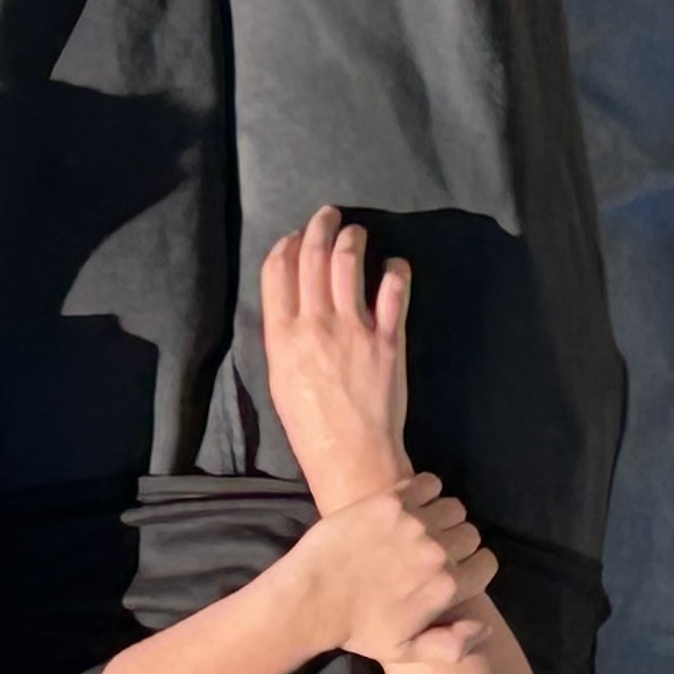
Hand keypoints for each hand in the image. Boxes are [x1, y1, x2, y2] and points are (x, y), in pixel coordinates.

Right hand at [259, 206, 414, 509]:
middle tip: (328, 215)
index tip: (294, 236)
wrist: (352, 458)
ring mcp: (354, 329)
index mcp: (282, 336)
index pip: (278, 271)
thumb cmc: (311, 428)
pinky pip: (394, 291)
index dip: (286, 245)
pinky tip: (394, 266)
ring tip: (355, 233)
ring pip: (348, 262)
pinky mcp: (388, 339)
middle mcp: (315, 324)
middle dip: (319, 227)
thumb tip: (294, 302)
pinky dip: (395, 271)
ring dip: (352, 238)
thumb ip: (285, 336)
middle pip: (312, 256)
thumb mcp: (281, 380)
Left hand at [288, 474, 495, 669]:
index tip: (454, 572)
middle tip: (432, 552)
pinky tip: (410, 507)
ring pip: (453, 507)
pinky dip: (426, 491)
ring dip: (443, 517)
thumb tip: (485, 626)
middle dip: (458, 543)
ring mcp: (414, 522)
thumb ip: (453, 645)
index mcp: (446, 587)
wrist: (311, 598)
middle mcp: (437, 551)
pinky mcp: (390, 500)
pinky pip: (428, 484)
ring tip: (421, 529)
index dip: (472, 569)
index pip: (487, 564)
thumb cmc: (357, 629)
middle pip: (471, 534)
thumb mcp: (405, 652)